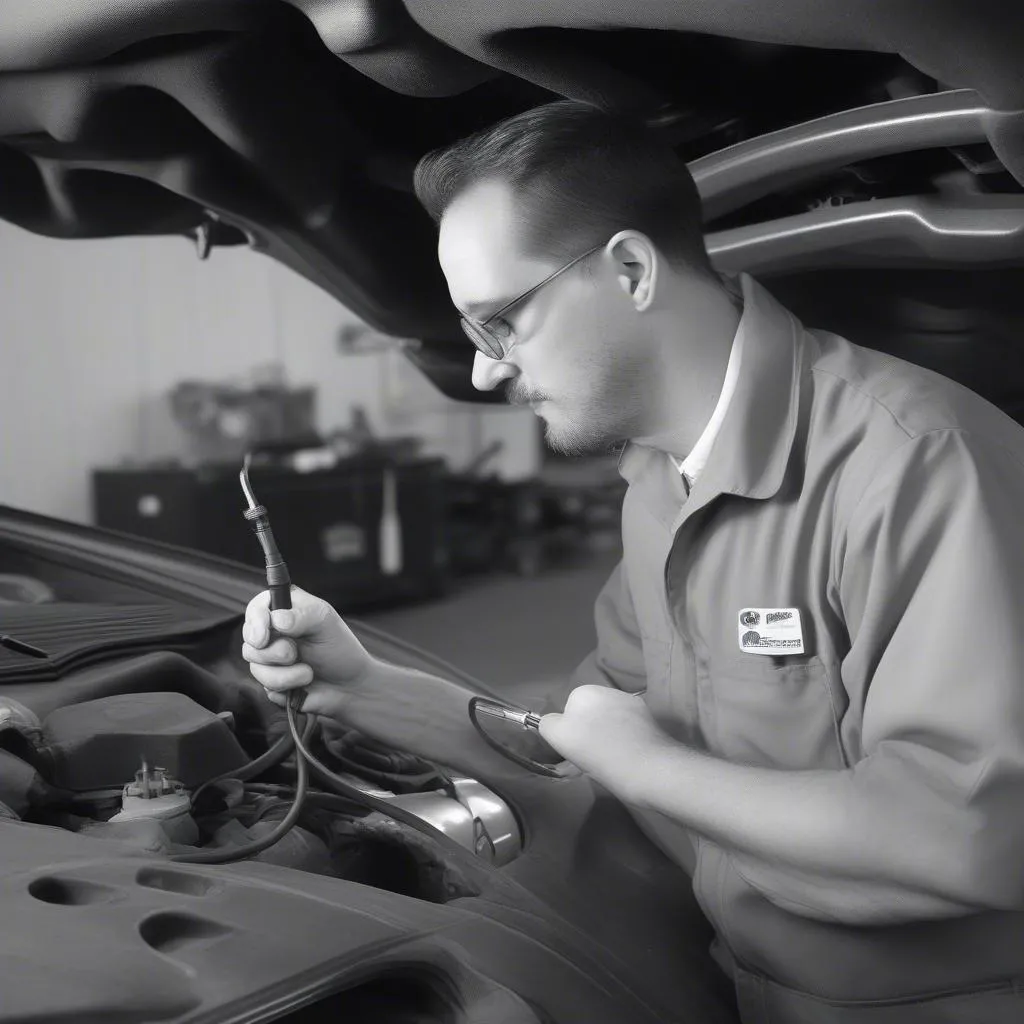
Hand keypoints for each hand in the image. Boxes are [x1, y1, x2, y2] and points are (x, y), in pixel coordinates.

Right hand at [241, 586, 374, 715]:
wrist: (350, 687)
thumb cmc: (340, 649)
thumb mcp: (326, 623)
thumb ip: (302, 615)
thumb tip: (276, 619)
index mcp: (285, 610)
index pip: (256, 608)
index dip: (255, 621)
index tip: (263, 637)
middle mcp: (273, 633)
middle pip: (249, 639)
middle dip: (272, 651)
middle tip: (293, 653)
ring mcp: (270, 659)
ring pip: (255, 666)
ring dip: (284, 673)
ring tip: (308, 672)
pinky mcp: (271, 681)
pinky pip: (265, 686)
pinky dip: (286, 687)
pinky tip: (303, 684)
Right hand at [538, 685, 670, 802]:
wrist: (652, 769)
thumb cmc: (602, 756)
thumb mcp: (562, 738)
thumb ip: (550, 725)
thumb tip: (552, 723)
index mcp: (584, 693)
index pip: (564, 716)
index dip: (568, 736)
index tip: (577, 753)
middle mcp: (608, 691)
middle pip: (587, 716)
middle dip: (588, 732)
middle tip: (593, 758)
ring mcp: (632, 704)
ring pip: (607, 722)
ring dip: (607, 735)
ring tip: (613, 759)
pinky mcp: (649, 719)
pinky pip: (627, 728)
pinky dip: (626, 737)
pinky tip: (630, 755)